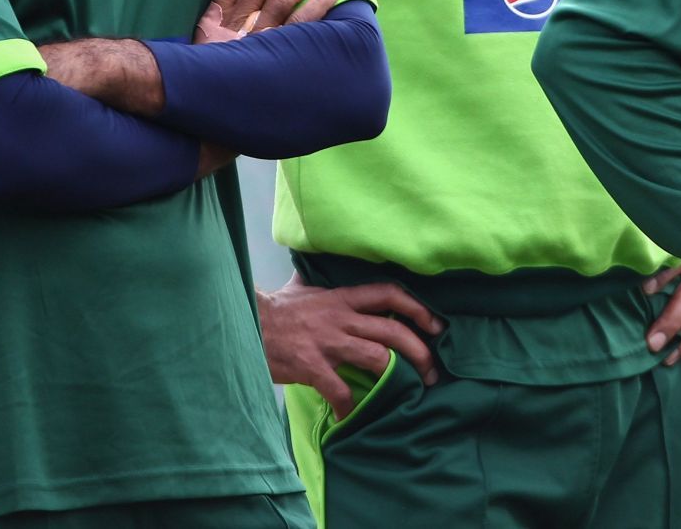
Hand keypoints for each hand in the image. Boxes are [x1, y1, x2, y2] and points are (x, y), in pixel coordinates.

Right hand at [258, 274, 442, 419]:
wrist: (245, 324)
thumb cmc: (276, 309)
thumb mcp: (303, 287)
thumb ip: (322, 281)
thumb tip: (324, 266)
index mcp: (342, 298)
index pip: (389, 294)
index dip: (417, 308)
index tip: (436, 324)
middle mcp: (340, 318)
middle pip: (393, 329)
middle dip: (420, 350)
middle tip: (433, 369)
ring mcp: (327, 342)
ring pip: (377, 356)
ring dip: (398, 376)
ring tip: (411, 391)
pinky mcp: (312, 366)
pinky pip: (340, 389)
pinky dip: (350, 405)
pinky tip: (352, 415)